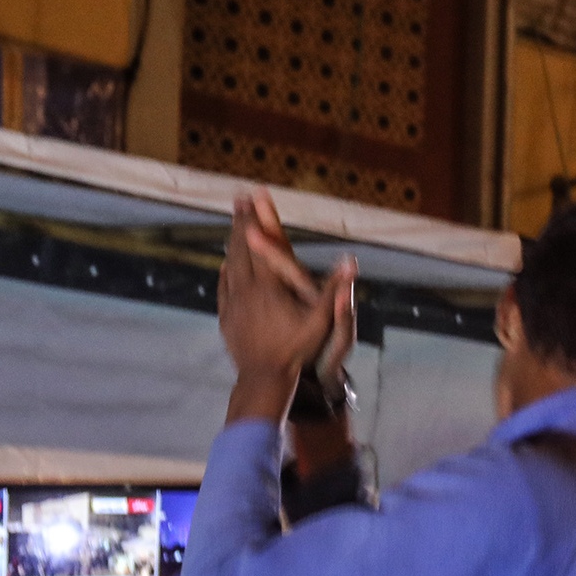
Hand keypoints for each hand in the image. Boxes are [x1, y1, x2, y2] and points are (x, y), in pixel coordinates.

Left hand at [218, 189, 356, 423]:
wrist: (264, 378)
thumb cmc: (297, 350)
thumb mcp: (322, 321)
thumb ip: (336, 290)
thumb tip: (351, 261)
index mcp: (269, 287)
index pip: (261, 244)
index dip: (257, 219)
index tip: (253, 197)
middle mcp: (247, 290)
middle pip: (241, 248)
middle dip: (240, 221)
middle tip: (238, 200)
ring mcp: (234, 303)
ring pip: (230, 264)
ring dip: (231, 242)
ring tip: (233, 225)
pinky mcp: (226, 317)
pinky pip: (224, 286)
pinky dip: (225, 269)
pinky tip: (226, 263)